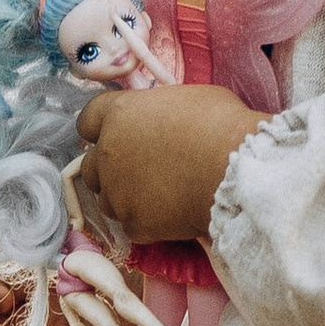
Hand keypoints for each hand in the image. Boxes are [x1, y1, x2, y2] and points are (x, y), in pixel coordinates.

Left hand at [76, 86, 261, 245]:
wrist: (236, 172)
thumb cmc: (221, 126)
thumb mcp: (187, 100)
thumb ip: (159, 113)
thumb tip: (163, 121)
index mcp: (118, 115)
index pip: (88, 121)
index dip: (100, 129)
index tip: (114, 135)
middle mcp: (108, 153)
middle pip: (90, 166)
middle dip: (109, 169)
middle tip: (140, 170)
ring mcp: (117, 192)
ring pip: (108, 201)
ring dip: (125, 198)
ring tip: (158, 195)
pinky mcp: (134, 224)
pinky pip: (132, 225)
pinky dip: (148, 222)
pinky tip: (172, 214)